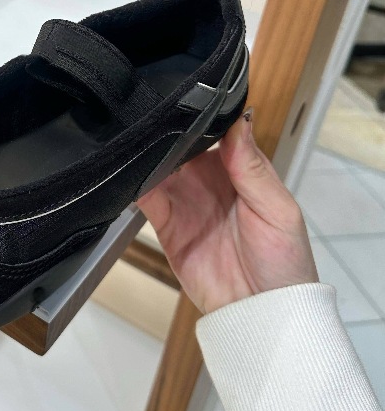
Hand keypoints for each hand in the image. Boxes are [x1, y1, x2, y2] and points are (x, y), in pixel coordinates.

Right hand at [137, 110, 317, 313]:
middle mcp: (209, 178)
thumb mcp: (277, 209)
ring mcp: (185, 199)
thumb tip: (239, 121)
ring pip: (159, 165)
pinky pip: (145, 197)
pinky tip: (126, 170)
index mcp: (240, 168)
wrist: (260, 314)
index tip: (182, 96)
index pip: (215, 131)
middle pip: (181, 144)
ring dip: (147, 153)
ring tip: (133, 138)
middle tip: (149, 112)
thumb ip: (252, 167)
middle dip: (165, 130)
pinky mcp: (166, 223)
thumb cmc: (283, 260)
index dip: (199, 114)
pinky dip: (133, 183)